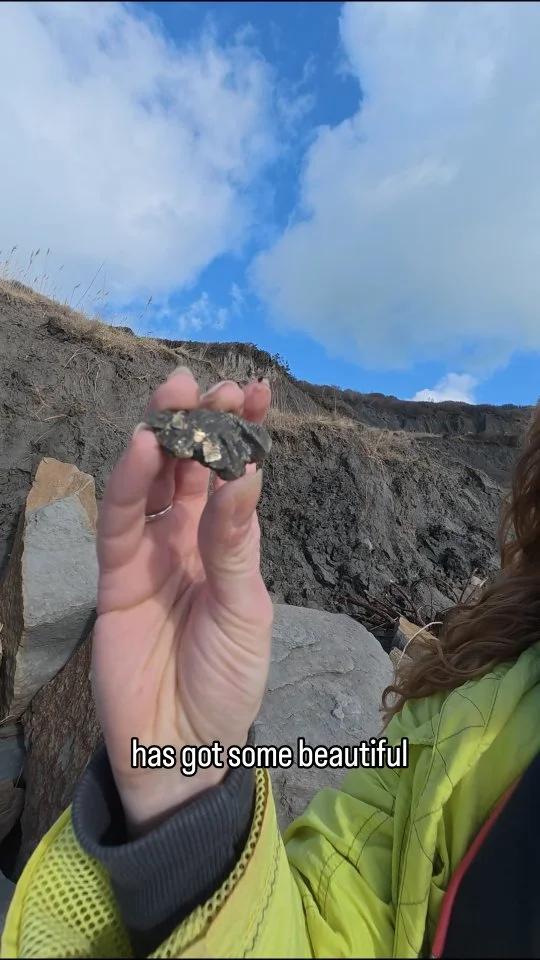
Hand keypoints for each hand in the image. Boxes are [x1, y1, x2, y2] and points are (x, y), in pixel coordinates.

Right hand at [91, 368, 273, 833]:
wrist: (180, 748)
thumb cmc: (227, 682)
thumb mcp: (246, 613)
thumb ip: (236, 546)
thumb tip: (247, 473)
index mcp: (231, 547)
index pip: (236, 477)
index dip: (244, 435)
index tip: (258, 392)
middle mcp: (190, 540)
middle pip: (191, 469)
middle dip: (201, 424)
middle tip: (213, 384)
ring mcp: (151, 555)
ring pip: (153, 483)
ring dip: (164, 438)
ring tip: (177, 395)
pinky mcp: (115, 577)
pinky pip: (120, 522)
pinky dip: (130, 483)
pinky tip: (144, 448)